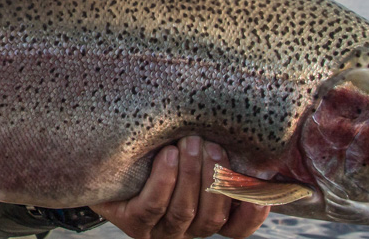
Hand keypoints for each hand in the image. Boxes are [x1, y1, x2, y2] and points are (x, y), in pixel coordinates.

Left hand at [91, 137, 269, 238]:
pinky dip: (164, 178)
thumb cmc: (161, 149)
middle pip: (212, 216)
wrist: (108, 156)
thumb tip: (256, 138)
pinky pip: (153, 205)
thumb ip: (217, 153)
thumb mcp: (193, 152)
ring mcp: (160, 229)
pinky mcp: (134, 223)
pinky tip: (167, 155)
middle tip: (211, 145)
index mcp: (206, 217)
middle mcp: (187, 229)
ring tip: (190, 142)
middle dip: (216, 178)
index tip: (261, 184)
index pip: (236, 228)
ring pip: (184, 210)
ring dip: (191, 174)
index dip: (251, 213)